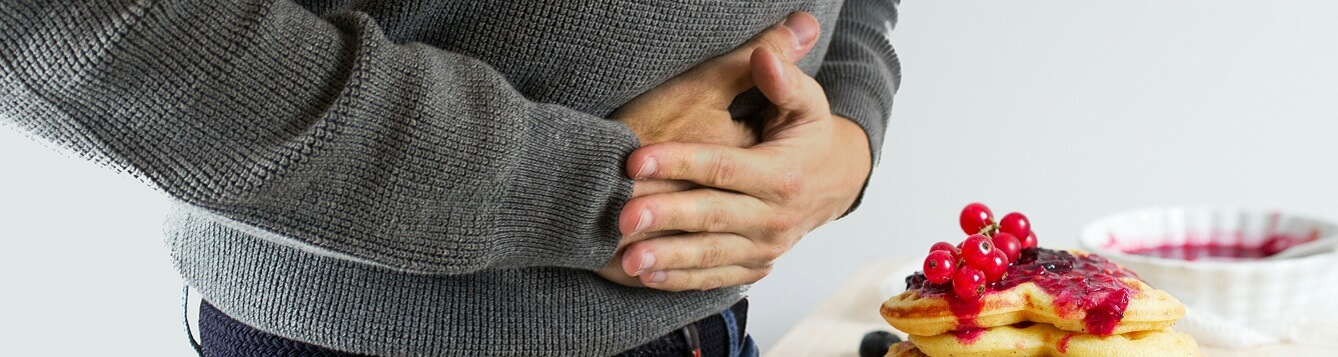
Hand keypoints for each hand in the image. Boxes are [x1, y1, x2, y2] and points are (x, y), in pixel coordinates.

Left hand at [615, 47, 872, 291]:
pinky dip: (681, 280)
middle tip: (622, 217)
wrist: (836, 183)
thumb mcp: (807, 104)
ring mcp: (765, 247)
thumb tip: (763, 54)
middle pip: (712, 216)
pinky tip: (646, 276)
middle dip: (666, 217)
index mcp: (782, 176)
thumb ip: (783, 80)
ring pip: (711, 255)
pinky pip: (715, 277)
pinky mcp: (755, 266)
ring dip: (667, 259)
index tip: (636, 160)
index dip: (679, 162)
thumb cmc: (809, 137)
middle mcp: (775, 218)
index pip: (724, 169)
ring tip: (628, 259)